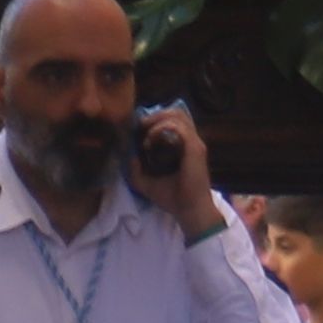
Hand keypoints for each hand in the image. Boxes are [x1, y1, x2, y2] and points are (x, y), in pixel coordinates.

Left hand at [138, 103, 220, 233]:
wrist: (189, 211)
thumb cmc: (173, 198)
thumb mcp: (146, 183)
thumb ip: (136, 170)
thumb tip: (128, 155)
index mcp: (184, 146)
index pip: (174, 120)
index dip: (155, 119)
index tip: (139, 129)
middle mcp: (192, 141)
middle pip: (176, 112)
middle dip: (155, 115)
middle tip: (140, 126)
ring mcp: (195, 143)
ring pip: (177, 115)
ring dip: (157, 120)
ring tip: (145, 133)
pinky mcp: (195, 149)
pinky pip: (178, 128)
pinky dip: (161, 129)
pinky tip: (150, 140)